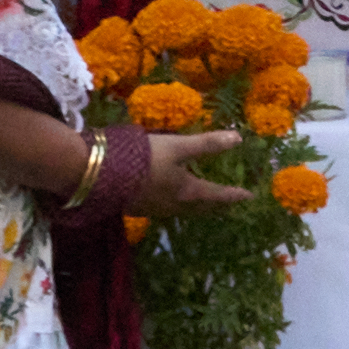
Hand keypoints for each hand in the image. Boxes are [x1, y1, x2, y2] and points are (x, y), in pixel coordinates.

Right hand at [71, 125, 258, 224]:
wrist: (99, 174)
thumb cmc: (143, 158)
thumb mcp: (177, 145)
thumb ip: (207, 143)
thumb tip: (239, 138)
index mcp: (188, 191)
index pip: (217, 195)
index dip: (234, 195)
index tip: (249, 196)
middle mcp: (174, 205)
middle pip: (202, 208)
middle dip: (217, 205)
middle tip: (229, 203)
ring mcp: (155, 209)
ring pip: (183, 211)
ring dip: (197, 207)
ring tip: (203, 202)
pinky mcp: (138, 207)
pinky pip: (166, 209)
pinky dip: (177, 205)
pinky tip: (170, 198)